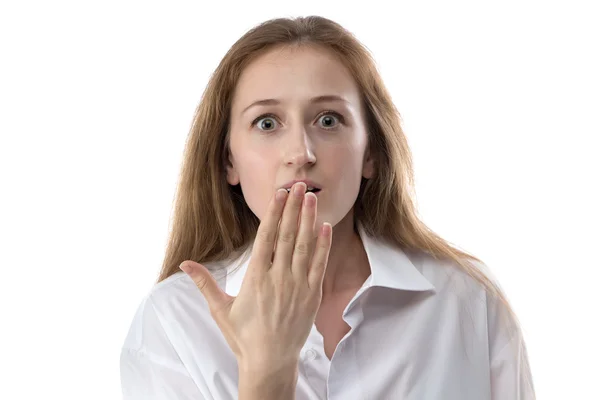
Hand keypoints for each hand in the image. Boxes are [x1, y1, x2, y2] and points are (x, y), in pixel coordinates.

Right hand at [180, 182, 332, 372]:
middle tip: (299, 184)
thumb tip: (184, 264)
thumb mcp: (220, 309)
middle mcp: (278, 278)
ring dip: (309, 219)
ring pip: (304, 245)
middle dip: (293, 207)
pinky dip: (322, 245)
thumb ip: (204, 283)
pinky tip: (324, 227)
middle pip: (287, 235)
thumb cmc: (243, 335)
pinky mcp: (312, 295)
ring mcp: (297, 286)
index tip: (279, 194)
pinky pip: (319, 265)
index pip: (266, 237)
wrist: (270, 361)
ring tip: (311, 197)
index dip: (274, 213)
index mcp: (256, 278)